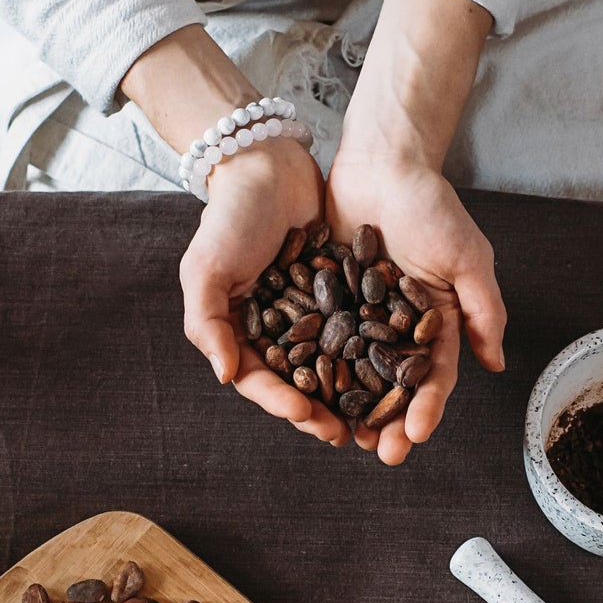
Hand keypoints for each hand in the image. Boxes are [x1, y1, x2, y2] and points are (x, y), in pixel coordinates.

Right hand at [179, 137, 349, 445]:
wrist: (267, 166)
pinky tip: (397, 372)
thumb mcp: (206, 270)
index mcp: (241, 335)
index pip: (261, 381)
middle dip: (323, 412)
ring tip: (376, 419)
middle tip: (349, 436)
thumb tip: (227, 377)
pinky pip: (361, 330)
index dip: (282, 403)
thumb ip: (208, 324)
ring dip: (353, 394)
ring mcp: (311, 314)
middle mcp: (277, 332)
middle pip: (301, 383)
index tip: (308, 418)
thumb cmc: (229, 219)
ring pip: (335, 365)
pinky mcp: (342, 294)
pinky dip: (376, 353)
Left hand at [324, 151, 505, 464]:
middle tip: (379, 453)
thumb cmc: (431, 205)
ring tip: (340, 437)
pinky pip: (318, 339)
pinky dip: (313, 368)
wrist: (381, 161)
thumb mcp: (466, 256)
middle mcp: (398, 325)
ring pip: (353, 372)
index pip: (433, 375)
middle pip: (392, 384)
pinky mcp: (326, 300)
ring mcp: (360, 315)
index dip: (428, 407)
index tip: (416, 435)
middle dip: (388, 421)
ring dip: (349, 407)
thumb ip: (481, 309)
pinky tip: (303, 393)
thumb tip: (495, 365)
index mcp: (436, 321)